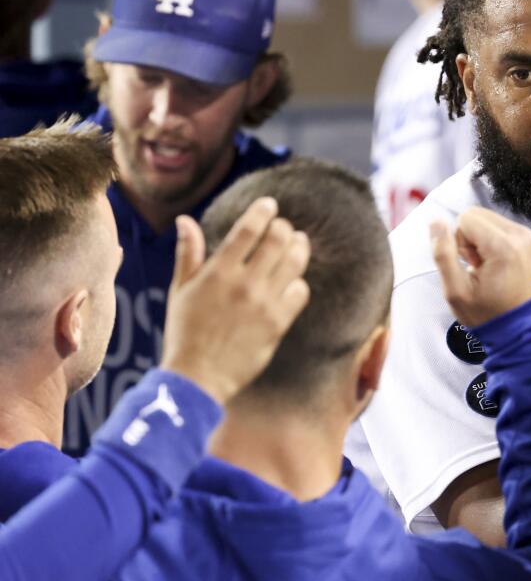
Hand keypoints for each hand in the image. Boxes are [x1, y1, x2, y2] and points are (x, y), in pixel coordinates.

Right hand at [160, 197, 310, 404]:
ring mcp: (265, 303)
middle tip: (283, 227)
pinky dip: (299, 281)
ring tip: (298, 242)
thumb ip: (188, 253)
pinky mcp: (279, 323)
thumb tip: (186, 220)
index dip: (263, 212)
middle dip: (283, 228)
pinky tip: (293, 280)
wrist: (198, 376)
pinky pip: (300, 292)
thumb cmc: (184, 332)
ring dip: (299, 247)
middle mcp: (245, 283)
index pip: (249, 230)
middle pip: (278, 241)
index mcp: (218, 272)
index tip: (270, 205)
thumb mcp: (180, 290)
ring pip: (294, 263)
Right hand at [430, 207, 530, 327]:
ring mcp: (529, 237)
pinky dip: (493, 242)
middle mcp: (521, 235)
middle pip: (477, 214)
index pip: (466, 218)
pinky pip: (501, 227)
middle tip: (477, 266)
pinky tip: (497, 265)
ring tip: (487, 268)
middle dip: (469, 238)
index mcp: (504, 246)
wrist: (519, 329)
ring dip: (481, 240)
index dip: (459, 241)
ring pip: (488, 219)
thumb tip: (436, 222)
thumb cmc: (487, 314)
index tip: (470, 265)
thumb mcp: (456, 290)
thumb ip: (443, 253)